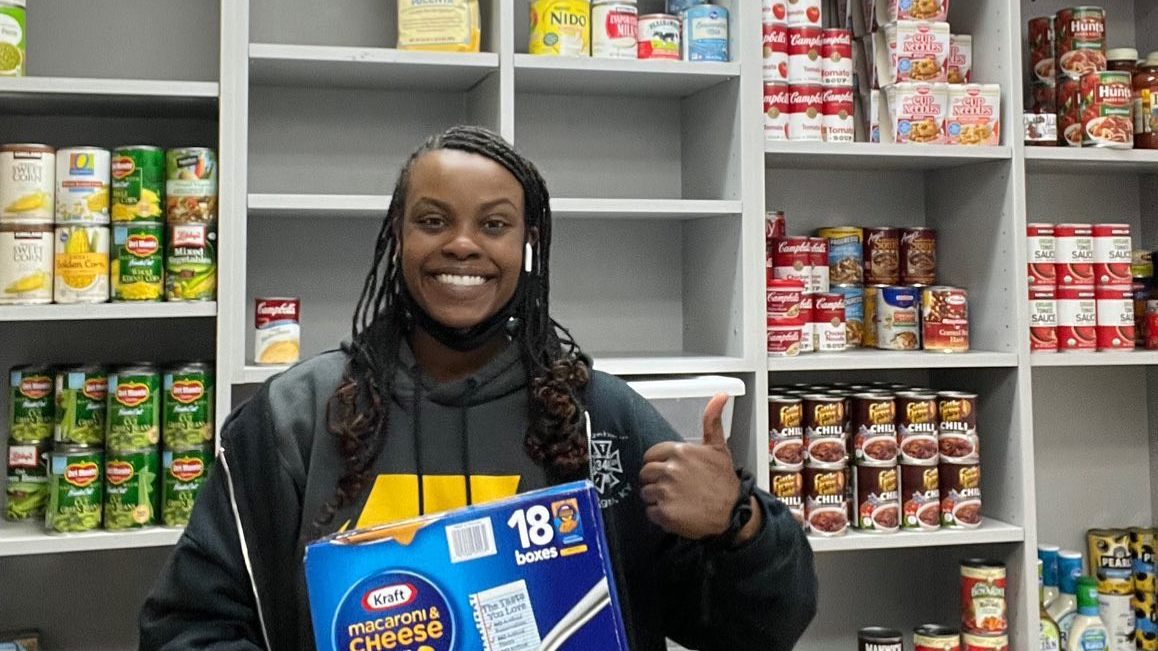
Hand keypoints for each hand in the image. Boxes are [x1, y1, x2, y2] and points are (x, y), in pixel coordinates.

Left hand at [639, 393, 741, 539]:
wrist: (733, 513)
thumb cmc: (725, 482)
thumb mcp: (718, 448)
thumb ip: (712, 421)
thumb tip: (720, 395)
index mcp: (680, 452)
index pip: (650, 455)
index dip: (658, 464)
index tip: (668, 471)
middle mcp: (671, 470)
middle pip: (645, 474)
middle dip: (655, 481)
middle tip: (672, 488)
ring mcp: (666, 491)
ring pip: (646, 493)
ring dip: (657, 498)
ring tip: (676, 500)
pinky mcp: (665, 513)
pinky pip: (650, 512)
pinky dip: (659, 515)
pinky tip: (675, 512)